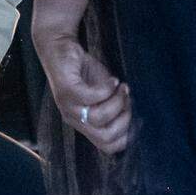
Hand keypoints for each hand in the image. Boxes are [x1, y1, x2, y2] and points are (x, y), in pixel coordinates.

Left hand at [35, 32, 130, 155]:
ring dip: (117, 102)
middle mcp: (74, 120)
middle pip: (105, 137)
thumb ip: (116, 106)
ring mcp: (68, 107)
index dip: (126, 136)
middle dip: (124, 120)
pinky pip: (91, 97)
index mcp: (84, 124)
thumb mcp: (104, 93)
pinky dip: (107, 88)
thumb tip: (135, 116)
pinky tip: (113, 80)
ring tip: (121, 87)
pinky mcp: (66, 91)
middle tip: (127, 100)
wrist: (60, 48)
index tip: (135, 116)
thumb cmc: (84, 71)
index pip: (107, 147)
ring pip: (98, 118)